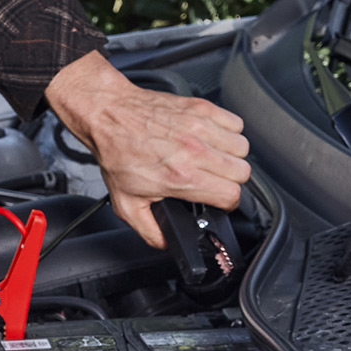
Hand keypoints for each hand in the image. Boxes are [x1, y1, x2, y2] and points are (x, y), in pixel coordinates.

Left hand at [46, 51, 250, 249]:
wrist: (108, 115)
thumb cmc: (116, 152)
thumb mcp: (127, 204)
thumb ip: (150, 230)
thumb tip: (166, 243)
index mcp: (180, 176)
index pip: (230, 195)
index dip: (227, 204)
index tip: (218, 201)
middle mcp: (194, 151)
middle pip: (241, 172)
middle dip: (231, 181)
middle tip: (214, 180)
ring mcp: (199, 127)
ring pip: (242, 147)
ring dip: (232, 156)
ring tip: (214, 158)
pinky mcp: (200, 108)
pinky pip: (235, 123)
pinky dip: (229, 132)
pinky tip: (213, 139)